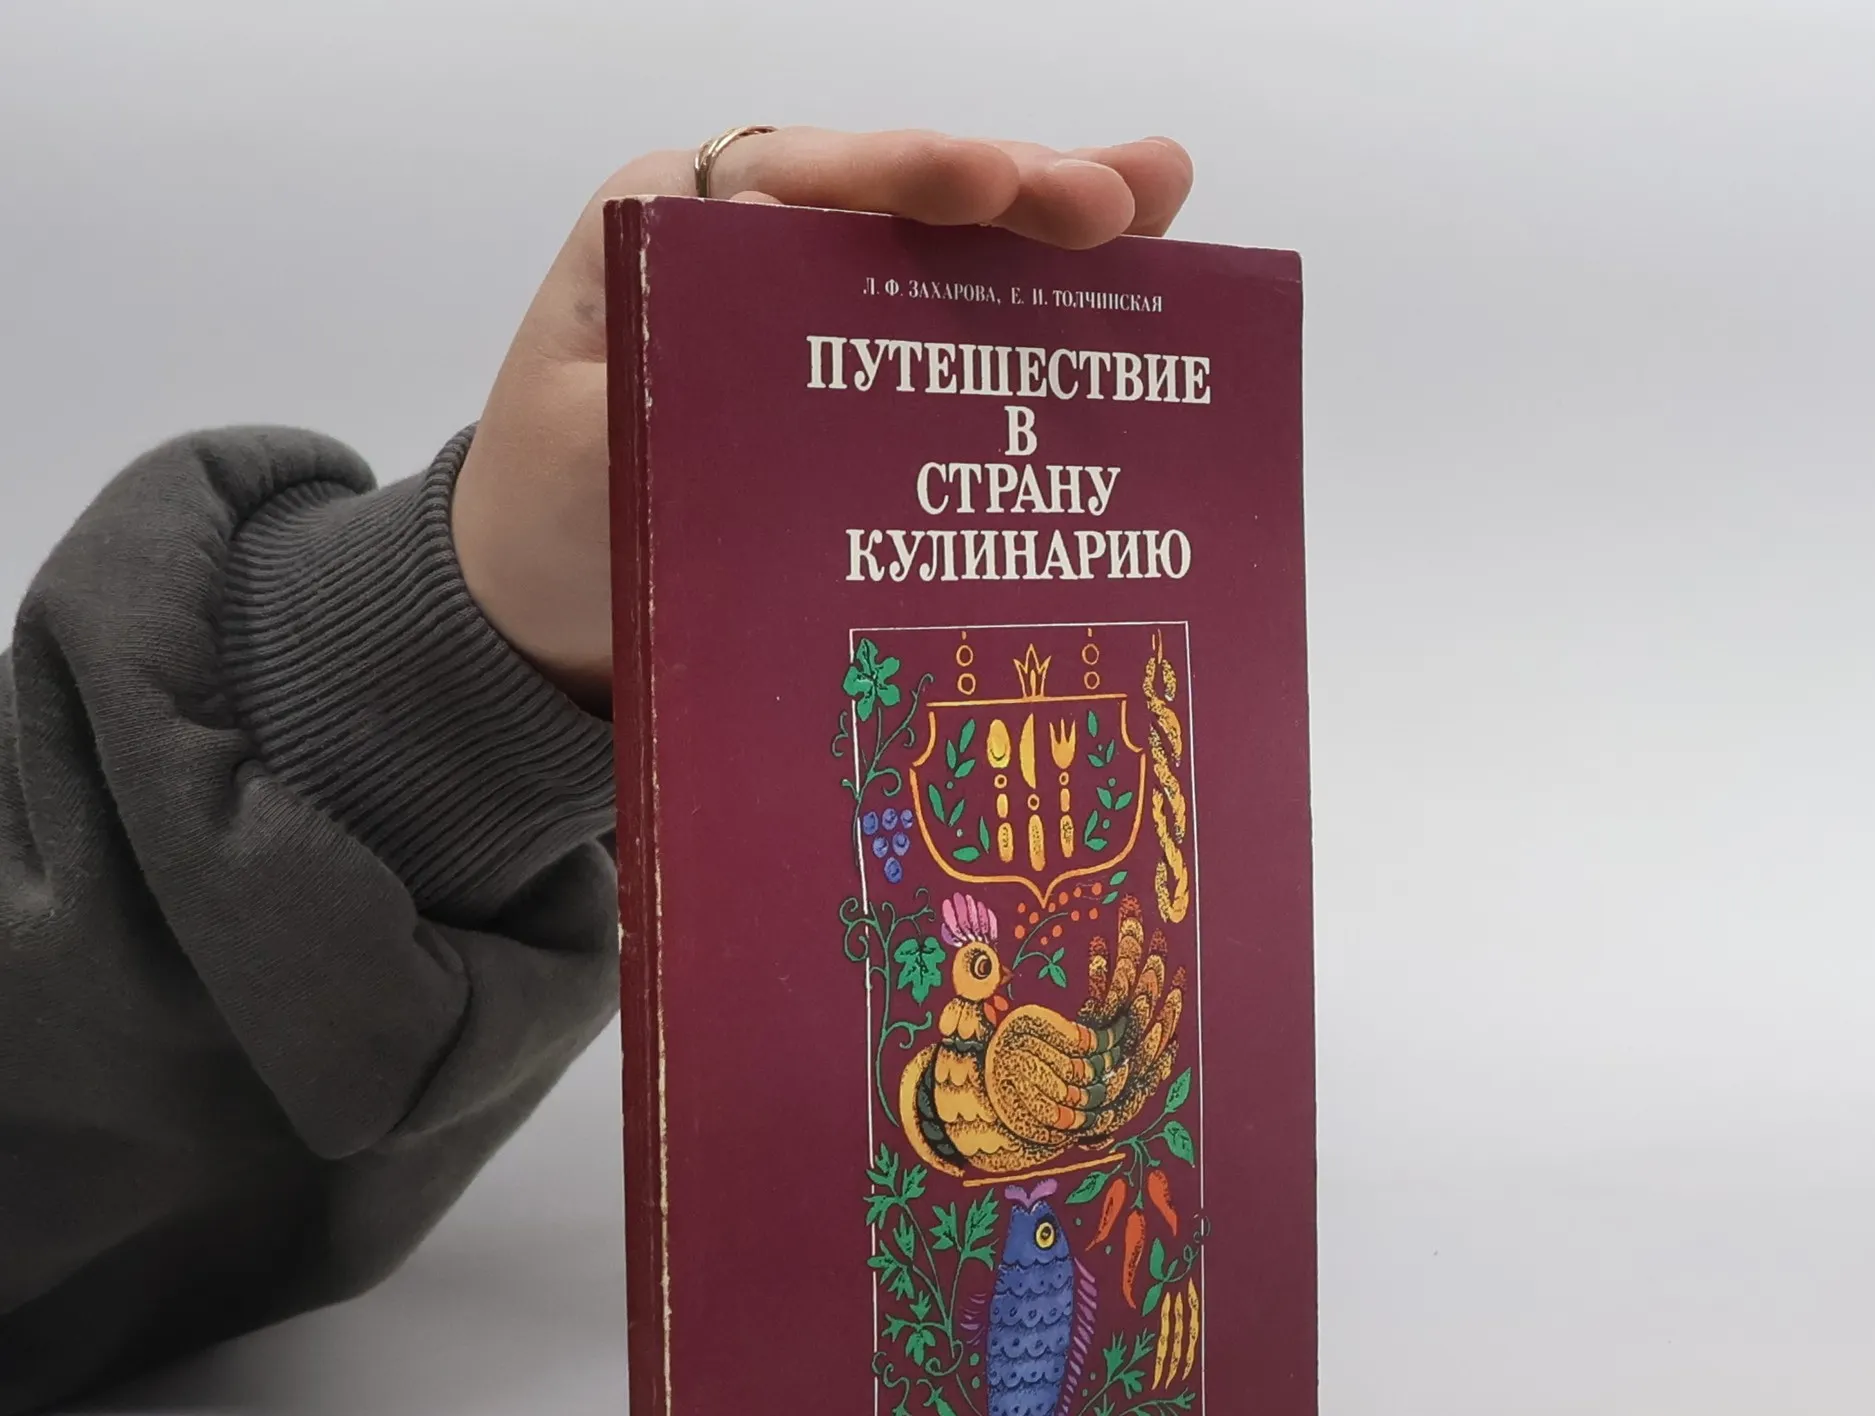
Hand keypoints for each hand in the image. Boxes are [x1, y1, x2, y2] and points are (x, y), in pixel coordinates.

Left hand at [450, 129, 1193, 709]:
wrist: (536, 603)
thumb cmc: (545, 518)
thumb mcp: (582, 449)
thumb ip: (664, 373)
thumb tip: (780, 275)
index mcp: (671, 228)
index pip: (804, 178)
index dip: (906, 177)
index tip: (989, 185)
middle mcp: (754, 250)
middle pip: (898, 201)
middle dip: (1016, 190)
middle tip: (1130, 196)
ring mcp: (812, 317)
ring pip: (941, 257)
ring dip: (1050, 237)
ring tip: (1162, 209)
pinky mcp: (850, 386)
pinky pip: (946, 340)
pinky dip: (1029, 323)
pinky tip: (1117, 308)